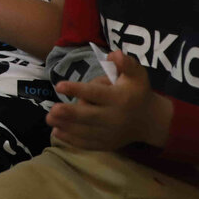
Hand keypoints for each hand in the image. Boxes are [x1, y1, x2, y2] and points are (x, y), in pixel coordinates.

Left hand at [47, 50, 173, 150]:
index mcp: (120, 99)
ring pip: (86, 132)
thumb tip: (113, 54)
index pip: (96, 94)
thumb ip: (126, 63)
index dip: (77, 89)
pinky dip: (72, 140)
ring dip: (66, 126)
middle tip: (52, 109)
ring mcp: (110, 133)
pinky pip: (88, 144)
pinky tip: (57, 132)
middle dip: (70, 113)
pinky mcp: (107, 144)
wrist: (149, 120)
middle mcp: (115, 117)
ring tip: (49, 119)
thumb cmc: (138, 92)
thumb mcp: (137, 74)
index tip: (59, 85)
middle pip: (89, 116)